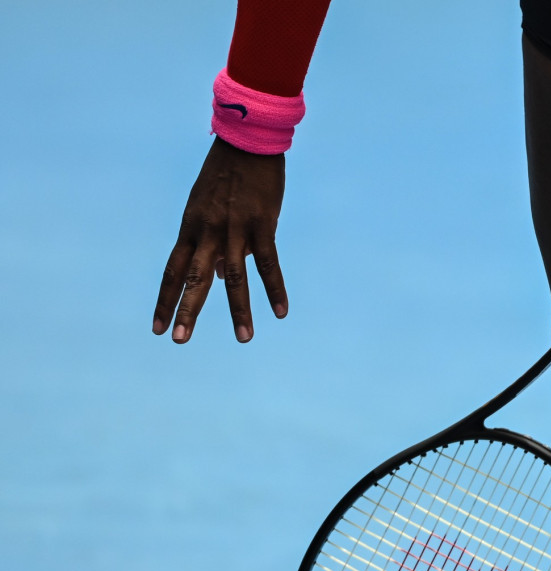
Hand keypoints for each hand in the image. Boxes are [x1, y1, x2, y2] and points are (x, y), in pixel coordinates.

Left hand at [153, 137, 287, 342]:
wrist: (246, 138)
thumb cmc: (227, 174)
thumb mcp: (207, 206)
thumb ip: (209, 242)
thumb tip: (216, 276)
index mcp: (191, 228)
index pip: (173, 271)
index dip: (165, 300)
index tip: (157, 328)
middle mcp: (207, 231)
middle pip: (194, 278)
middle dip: (187, 311)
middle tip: (179, 341)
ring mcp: (233, 228)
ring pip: (233, 277)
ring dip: (239, 310)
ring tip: (244, 338)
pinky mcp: (260, 224)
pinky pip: (268, 263)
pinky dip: (275, 289)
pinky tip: (280, 311)